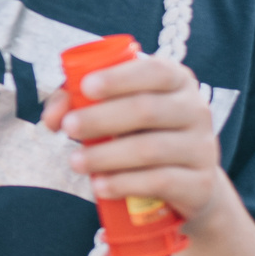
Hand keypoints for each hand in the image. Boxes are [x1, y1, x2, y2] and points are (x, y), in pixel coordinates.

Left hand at [43, 54, 240, 229]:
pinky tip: (100, 185)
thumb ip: (78, 101)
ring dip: (106, 155)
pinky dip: (125, 183)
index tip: (85, 87)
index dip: (118, 78)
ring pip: (151, 149)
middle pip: (146, 109)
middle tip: (69, 127)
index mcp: (177, 80)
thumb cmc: (141, 133)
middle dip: (101, 118)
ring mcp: (202, 148)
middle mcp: (196, 109)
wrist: (187, 183)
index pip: (154, 70)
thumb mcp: (115, 109)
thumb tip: (52, 116)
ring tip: (75, 162)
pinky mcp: (201, 183)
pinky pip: (161, 182)